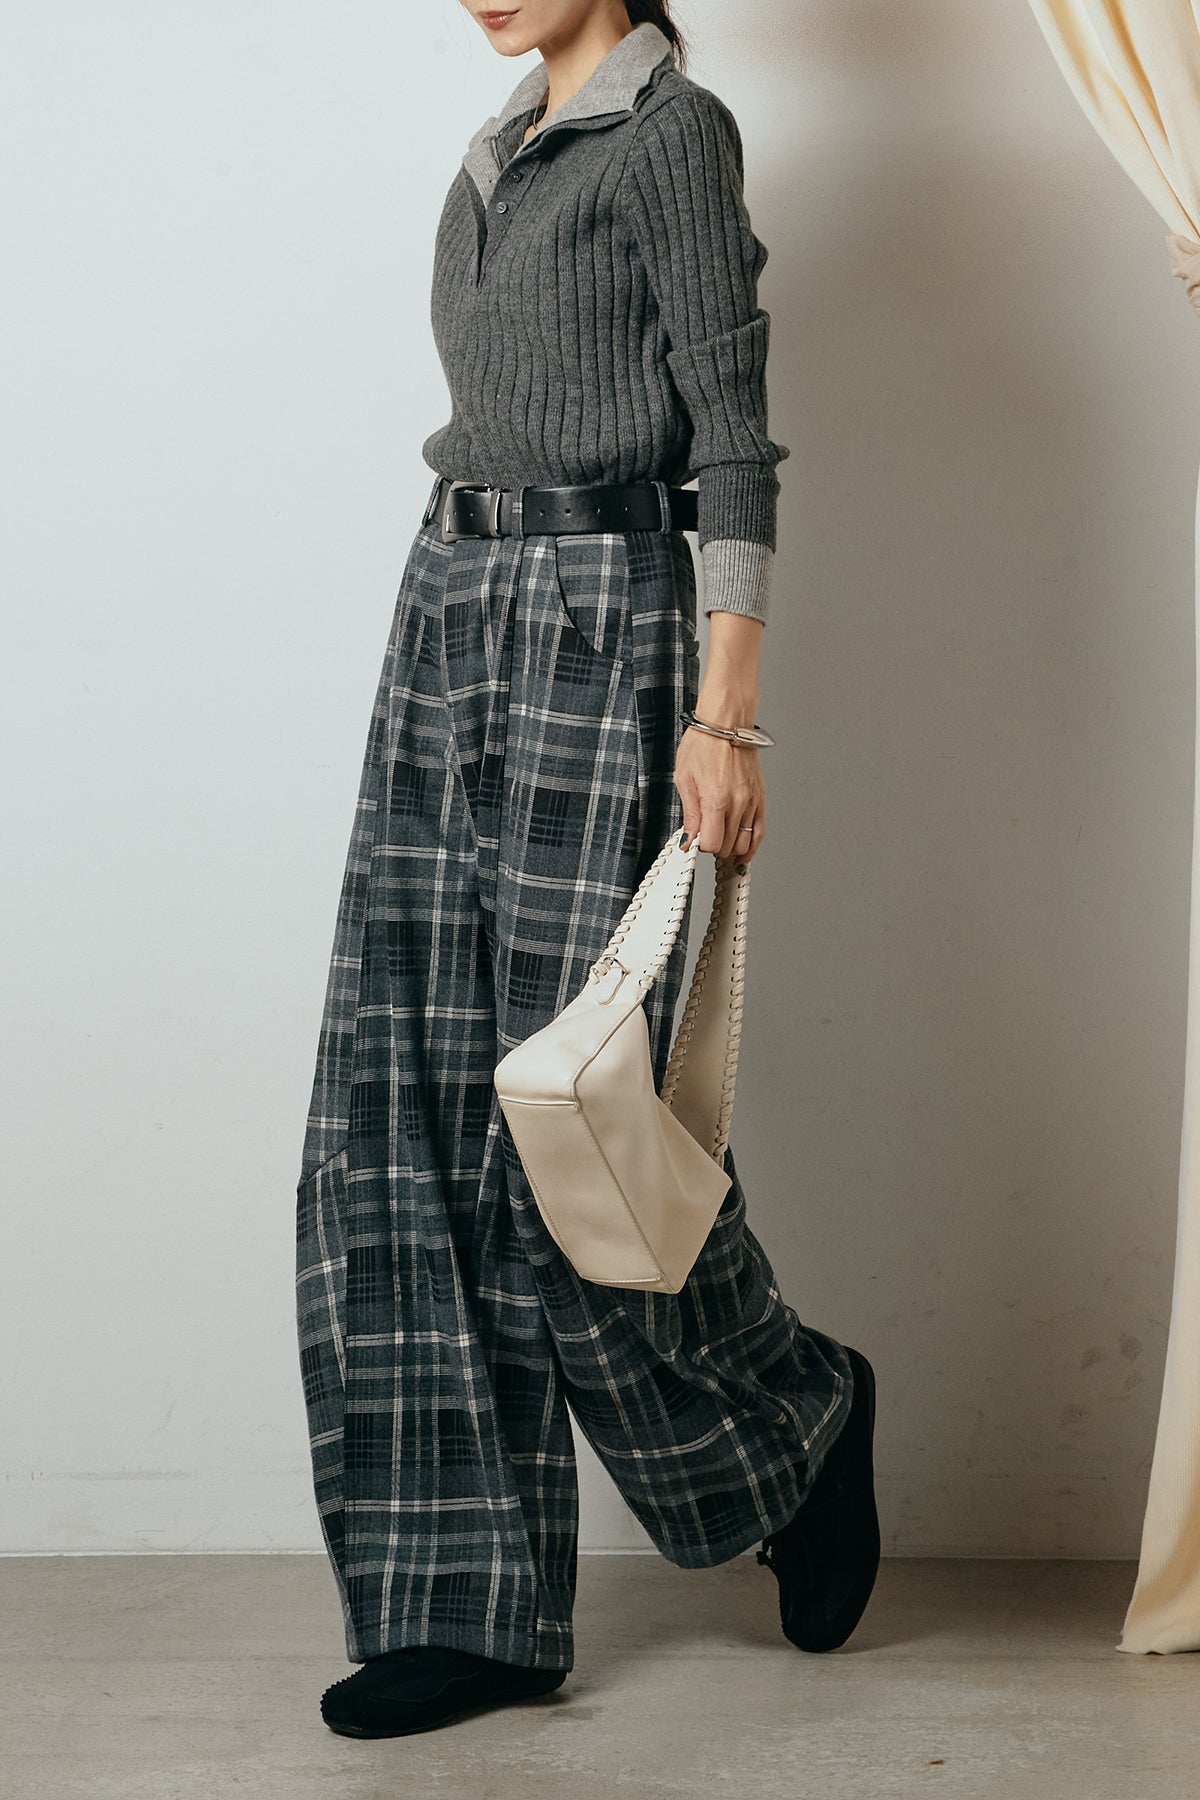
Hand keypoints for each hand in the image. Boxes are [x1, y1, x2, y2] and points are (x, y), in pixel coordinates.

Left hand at [674, 722, 765, 863]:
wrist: (726, 724)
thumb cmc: (704, 744)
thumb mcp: (684, 779)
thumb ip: (690, 814)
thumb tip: (689, 838)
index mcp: (716, 799)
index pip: (712, 843)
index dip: (700, 846)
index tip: (693, 841)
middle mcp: (737, 803)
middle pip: (728, 846)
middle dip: (714, 848)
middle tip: (704, 840)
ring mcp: (751, 802)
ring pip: (744, 843)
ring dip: (731, 849)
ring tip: (720, 845)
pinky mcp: (760, 798)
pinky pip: (759, 831)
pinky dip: (751, 846)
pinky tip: (743, 852)